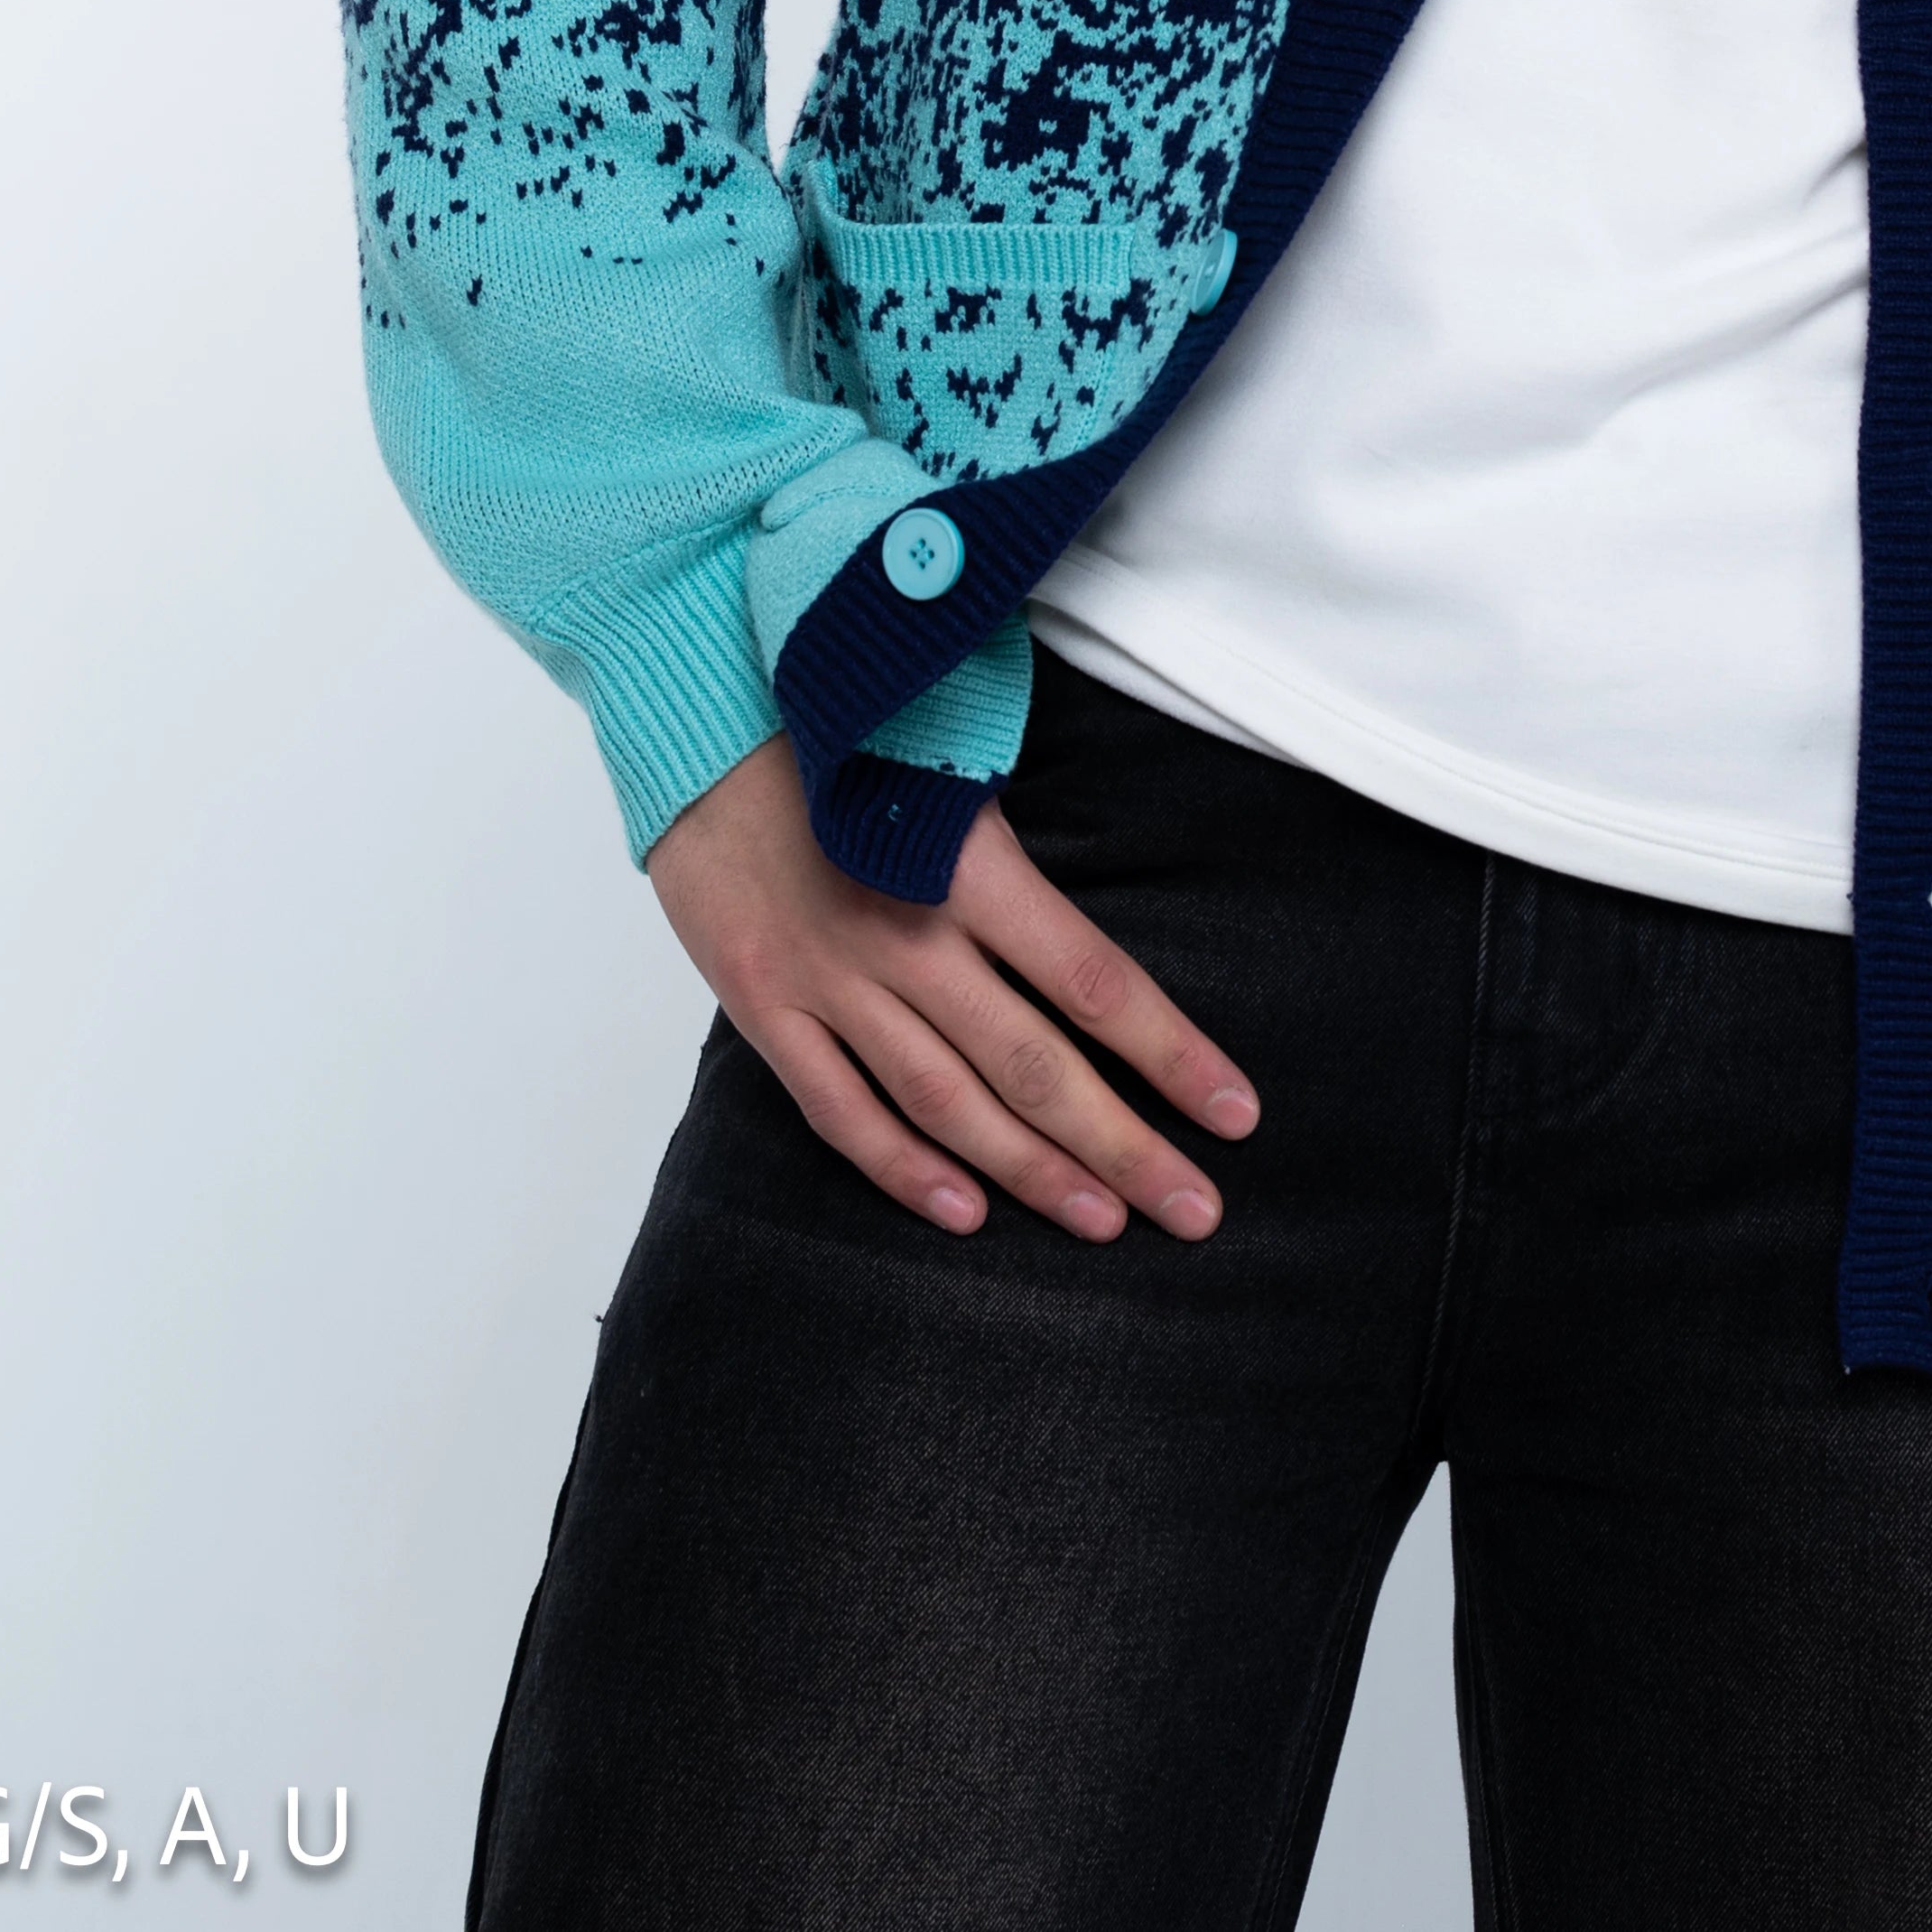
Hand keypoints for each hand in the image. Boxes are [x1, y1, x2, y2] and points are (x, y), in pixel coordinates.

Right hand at [643, 732, 1259, 1243]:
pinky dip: (903, 1169)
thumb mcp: (948, 753)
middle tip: (1197, 1210)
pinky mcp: (762, 1003)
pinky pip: (839, 1108)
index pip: (1092, 980)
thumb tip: (1100, 890)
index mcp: (967, 863)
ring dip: (1033, 1172)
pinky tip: (965, 1215)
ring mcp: (829, 979)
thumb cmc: (842, 720)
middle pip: (1034, 1064)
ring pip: (948, 1103)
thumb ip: (1017, 831)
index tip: (1237, 1111)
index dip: (1171, 1052)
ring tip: (1105, 1223)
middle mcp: (905, 935)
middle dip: (1123, 1146)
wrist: (694, 709)